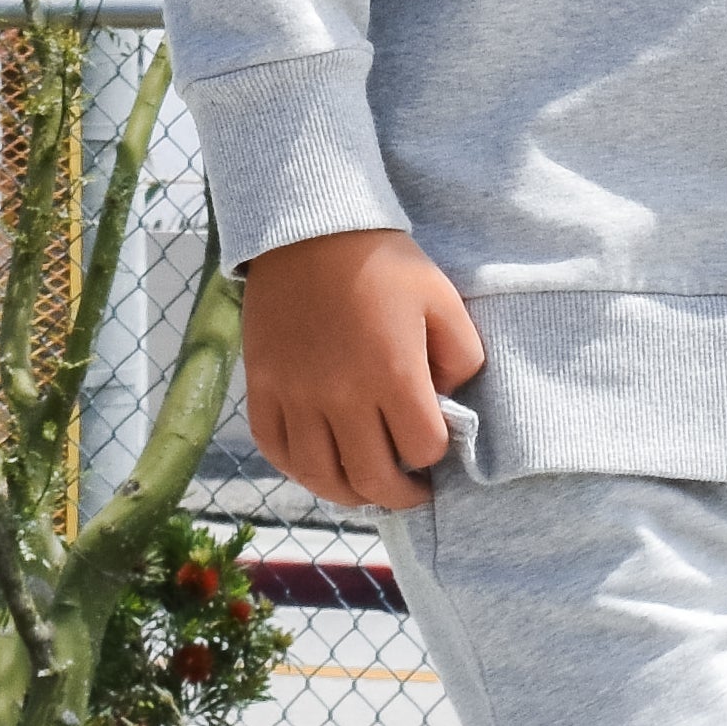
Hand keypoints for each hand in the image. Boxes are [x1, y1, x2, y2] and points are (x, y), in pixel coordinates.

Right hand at [242, 227, 486, 511]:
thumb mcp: (443, 299)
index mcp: (393, 375)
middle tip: (412, 492)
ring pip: (321, 477)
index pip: (423, 448)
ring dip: (350, 495)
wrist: (310, 229)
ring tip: (367, 488)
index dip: (437, 452)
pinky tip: (320, 466)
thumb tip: (448, 401)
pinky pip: (276, 451)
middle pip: (373, 478)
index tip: (436, 442)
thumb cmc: (384, 263)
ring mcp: (297, 395)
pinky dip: (299, 470)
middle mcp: (342, 395)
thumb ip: (462, 358)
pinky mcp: (263, 387)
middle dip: (401, 495)